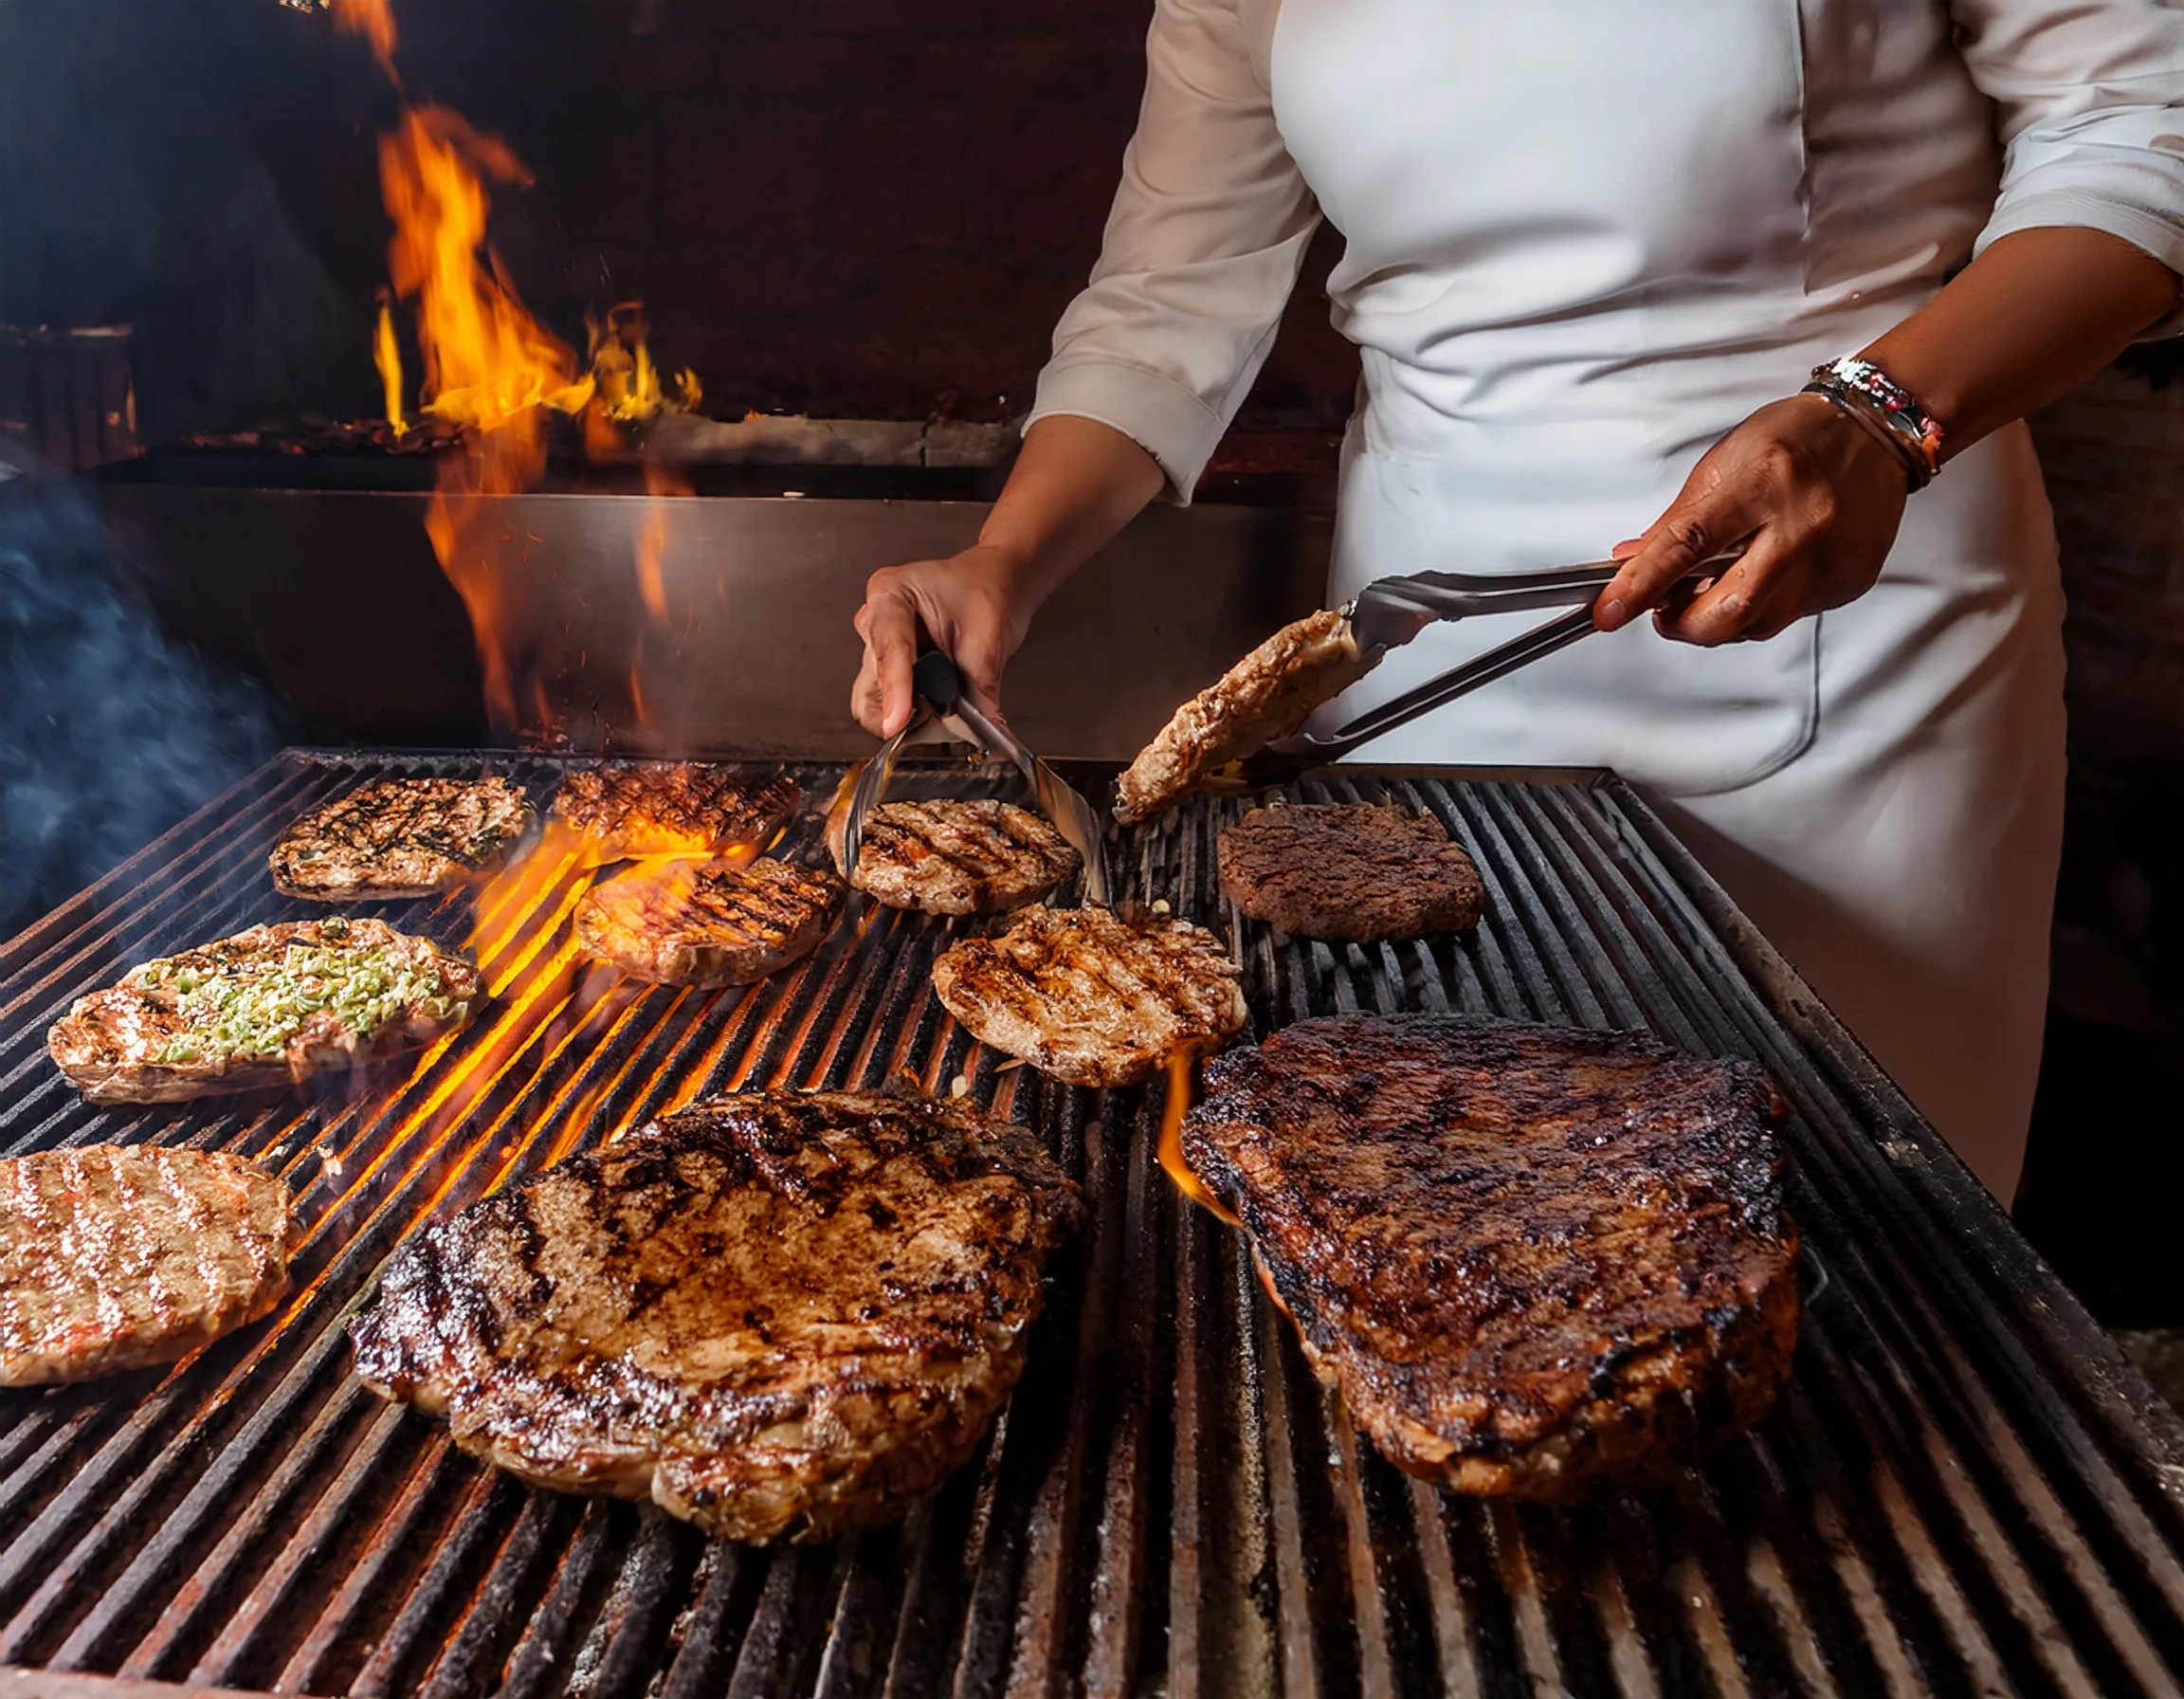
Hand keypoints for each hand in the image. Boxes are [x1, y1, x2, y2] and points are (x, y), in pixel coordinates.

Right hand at [851, 544, 1033, 736]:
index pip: (889, 649)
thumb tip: (980, 729)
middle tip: (941, 716)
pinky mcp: (887, 671)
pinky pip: (885, 706)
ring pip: (871, 700)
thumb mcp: (990, 636)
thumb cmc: (988, 591)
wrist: (996, 584)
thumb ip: (979, 686)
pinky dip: (911, 718)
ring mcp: (878, 648)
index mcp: (891, 594)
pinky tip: (938, 709)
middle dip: (902, 709)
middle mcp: (875, 621)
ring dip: (906, 717)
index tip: (899, 721)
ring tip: (944, 709)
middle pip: (871, 682)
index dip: (895, 690)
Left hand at [1595, 393, 1910, 644]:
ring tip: (1708, 590)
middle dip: (1682, 623)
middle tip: (1662, 611)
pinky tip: (1758, 577)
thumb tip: (1632, 563)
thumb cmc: (1797, 438)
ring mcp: (1830, 560)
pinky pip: (1789, 616)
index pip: (1686, 545)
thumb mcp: (1723, 463)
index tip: (1610, 611)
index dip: (1641, 584)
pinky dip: (1760, 606)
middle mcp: (1802, 525)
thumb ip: (1676, 521)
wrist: (1873, 432)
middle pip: (1728, 609)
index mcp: (1761, 483)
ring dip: (1719, 618)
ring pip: (1757, 624)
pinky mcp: (1848, 583)